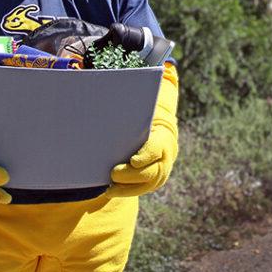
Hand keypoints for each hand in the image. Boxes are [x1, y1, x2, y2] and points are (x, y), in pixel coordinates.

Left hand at [109, 62, 178, 197]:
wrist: (157, 132)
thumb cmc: (144, 116)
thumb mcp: (143, 106)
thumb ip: (135, 96)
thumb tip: (130, 79)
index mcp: (162, 138)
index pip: (156, 149)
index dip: (146, 155)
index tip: (132, 159)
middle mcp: (164, 158)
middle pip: (150, 172)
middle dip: (131, 175)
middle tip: (112, 173)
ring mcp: (159, 172)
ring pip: (144, 184)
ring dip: (125, 187)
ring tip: (107, 186)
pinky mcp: (149, 182)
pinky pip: (137, 191)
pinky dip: (123, 191)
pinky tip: (106, 189)